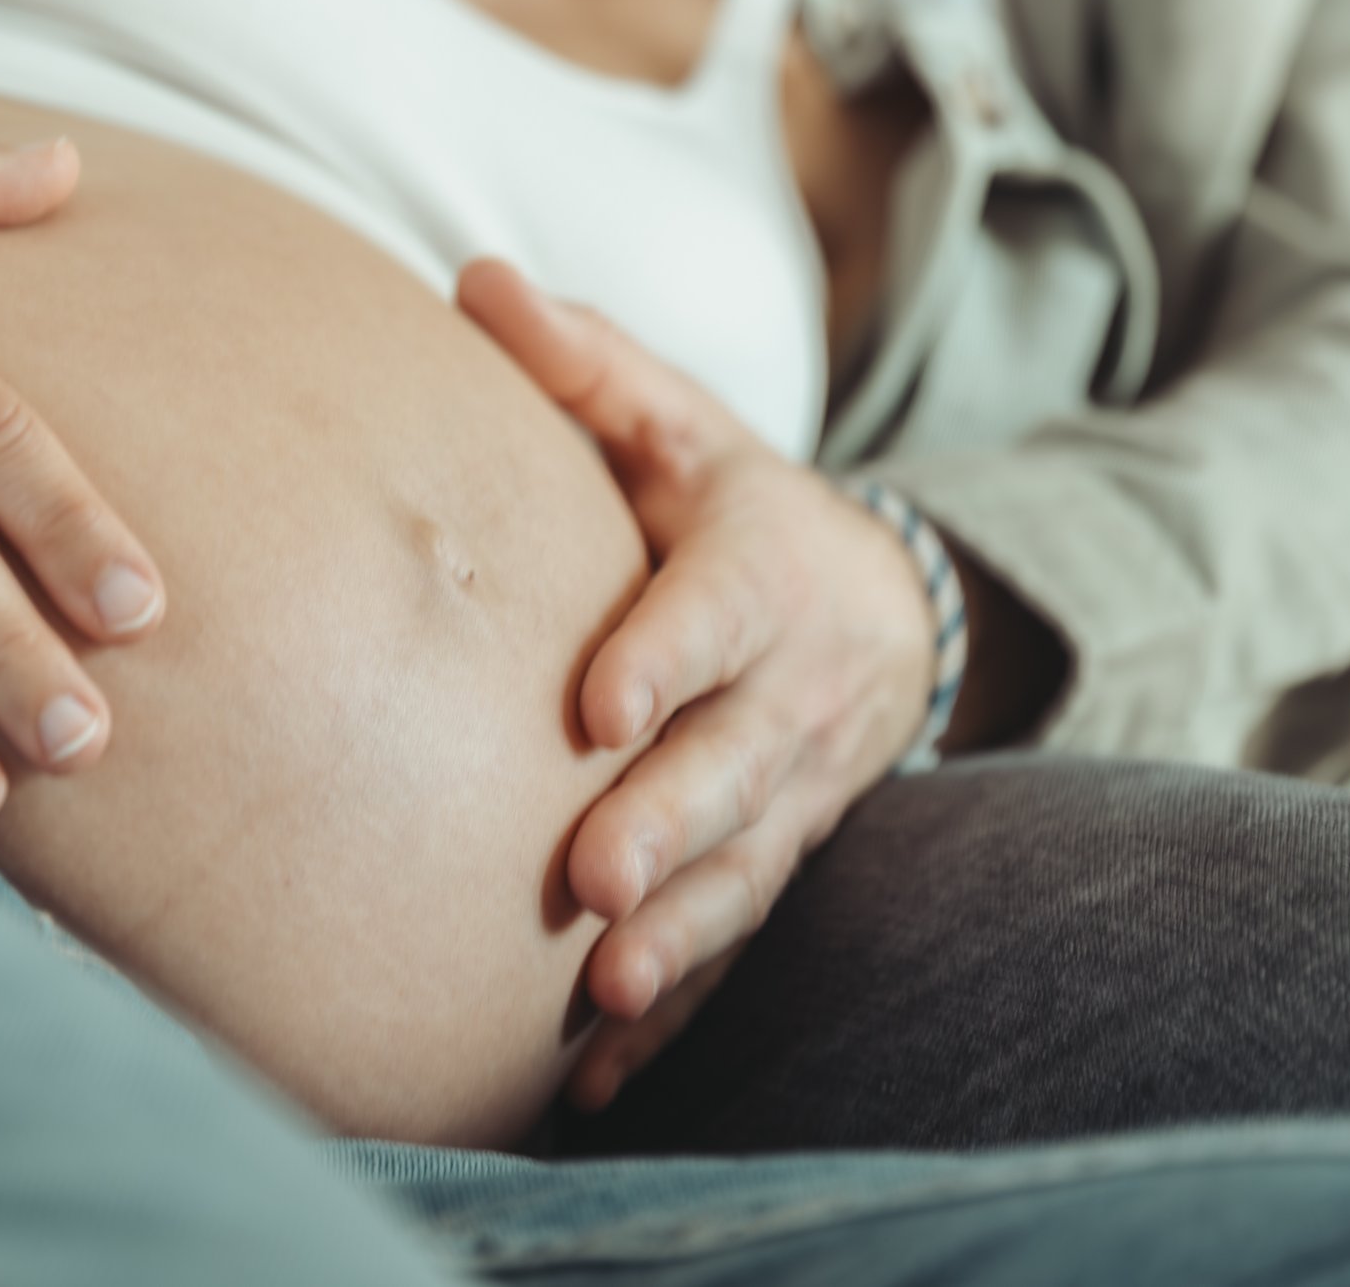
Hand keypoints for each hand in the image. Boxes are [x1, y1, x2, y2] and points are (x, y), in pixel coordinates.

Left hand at [458, 260, 936, 1110]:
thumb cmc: (729, 501)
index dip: (665, 655)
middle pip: (735, 763)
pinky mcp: (778, 855)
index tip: (597, 705)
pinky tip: (599, 1069)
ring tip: (603, 990)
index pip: (711, 612)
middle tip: (594, 880)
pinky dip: (676, 1007)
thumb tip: (475, 281)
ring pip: (743, 868)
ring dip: (679, 936)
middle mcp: (791, 689)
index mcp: (761, 568)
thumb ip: (585, 365)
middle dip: (670, 822)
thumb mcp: (677, 418)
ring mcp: (795, 788)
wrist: (873, 601)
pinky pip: (735, 937)